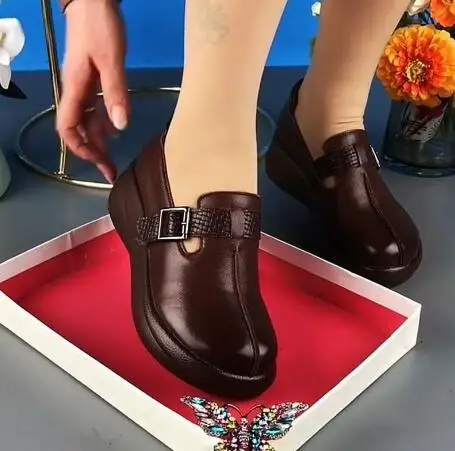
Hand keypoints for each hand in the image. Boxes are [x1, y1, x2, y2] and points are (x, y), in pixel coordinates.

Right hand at [57, 0, 128, 182]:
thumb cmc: (99, 27)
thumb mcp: (111, 61)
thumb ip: (115, 93)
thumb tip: (120, 127)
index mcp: (75, 89)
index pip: (68, 127)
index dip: (80, 148)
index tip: (98, 163)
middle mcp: (76, 91)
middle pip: (79, 129)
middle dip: (93, 152)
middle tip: (111, 170)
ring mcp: (83, 85)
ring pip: (87, 121)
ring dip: (99, 140)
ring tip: (114, 158)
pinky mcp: (92, 79)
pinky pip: (95, 108)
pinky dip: (103, 122)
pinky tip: (114, 130)